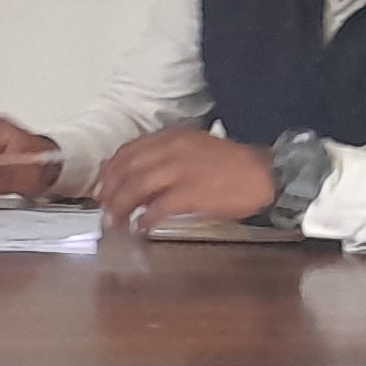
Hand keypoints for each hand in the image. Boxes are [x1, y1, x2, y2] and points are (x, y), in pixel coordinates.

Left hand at [93, 128, 279, 229]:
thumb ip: (166, 159)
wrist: (264, 173)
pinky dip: (145, 219)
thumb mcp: (194, 149)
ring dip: (121, 207)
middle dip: (109, 191)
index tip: (101, 187)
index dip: (110, 171)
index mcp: (172, 138)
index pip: (128, 151)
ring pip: (137, 187)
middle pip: (127, 169)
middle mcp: (172, 150)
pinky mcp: (191, 193)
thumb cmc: (230, 165)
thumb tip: (139, 182)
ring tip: (114, 223)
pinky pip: (159, 207)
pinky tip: (141, 228)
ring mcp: (181, 171)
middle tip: (102, 209)